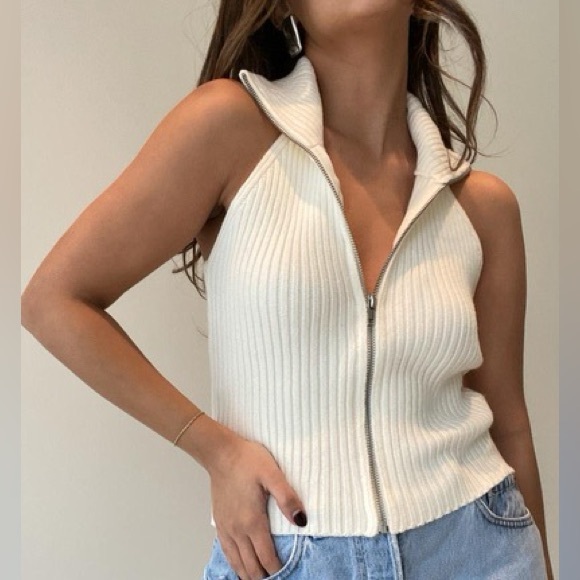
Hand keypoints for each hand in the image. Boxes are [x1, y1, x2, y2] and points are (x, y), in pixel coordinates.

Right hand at [206, 434, 307, 579]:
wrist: (221, 452)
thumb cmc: (247, 459)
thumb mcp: (272, 473)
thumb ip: (287, 498)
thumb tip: (301, 520)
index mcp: (252, 521)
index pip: (267, 558)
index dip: (278, 570)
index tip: (288, 573)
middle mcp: (237, 530)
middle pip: (251, 567)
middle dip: (264, 576)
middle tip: (278, 576)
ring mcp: (226, 528)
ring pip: (237, 563)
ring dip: (250, 573)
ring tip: (262, 577)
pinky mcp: (219, 522)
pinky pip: (227, 552)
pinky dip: (236, 564)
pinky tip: (241, 566)